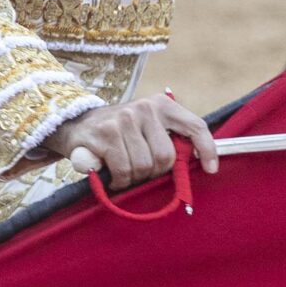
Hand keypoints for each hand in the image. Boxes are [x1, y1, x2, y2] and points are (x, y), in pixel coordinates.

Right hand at [40, 97, 218, 189]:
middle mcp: (144, 108)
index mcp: (160, 105)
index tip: (212, 169)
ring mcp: (123, 120)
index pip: (194, 125)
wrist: (73, 123)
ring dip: (133, 178)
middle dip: (153, 172)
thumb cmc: (117, 131)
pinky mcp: (104, 135)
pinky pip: (123, 171)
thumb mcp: (145, 125)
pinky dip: (119, 181)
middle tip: (138, 169)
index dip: (207, 149)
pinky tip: (111, 176)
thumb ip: (168, 138)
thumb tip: (196, 161)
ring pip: (144, 167)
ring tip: (122, 171)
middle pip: (165, 157)